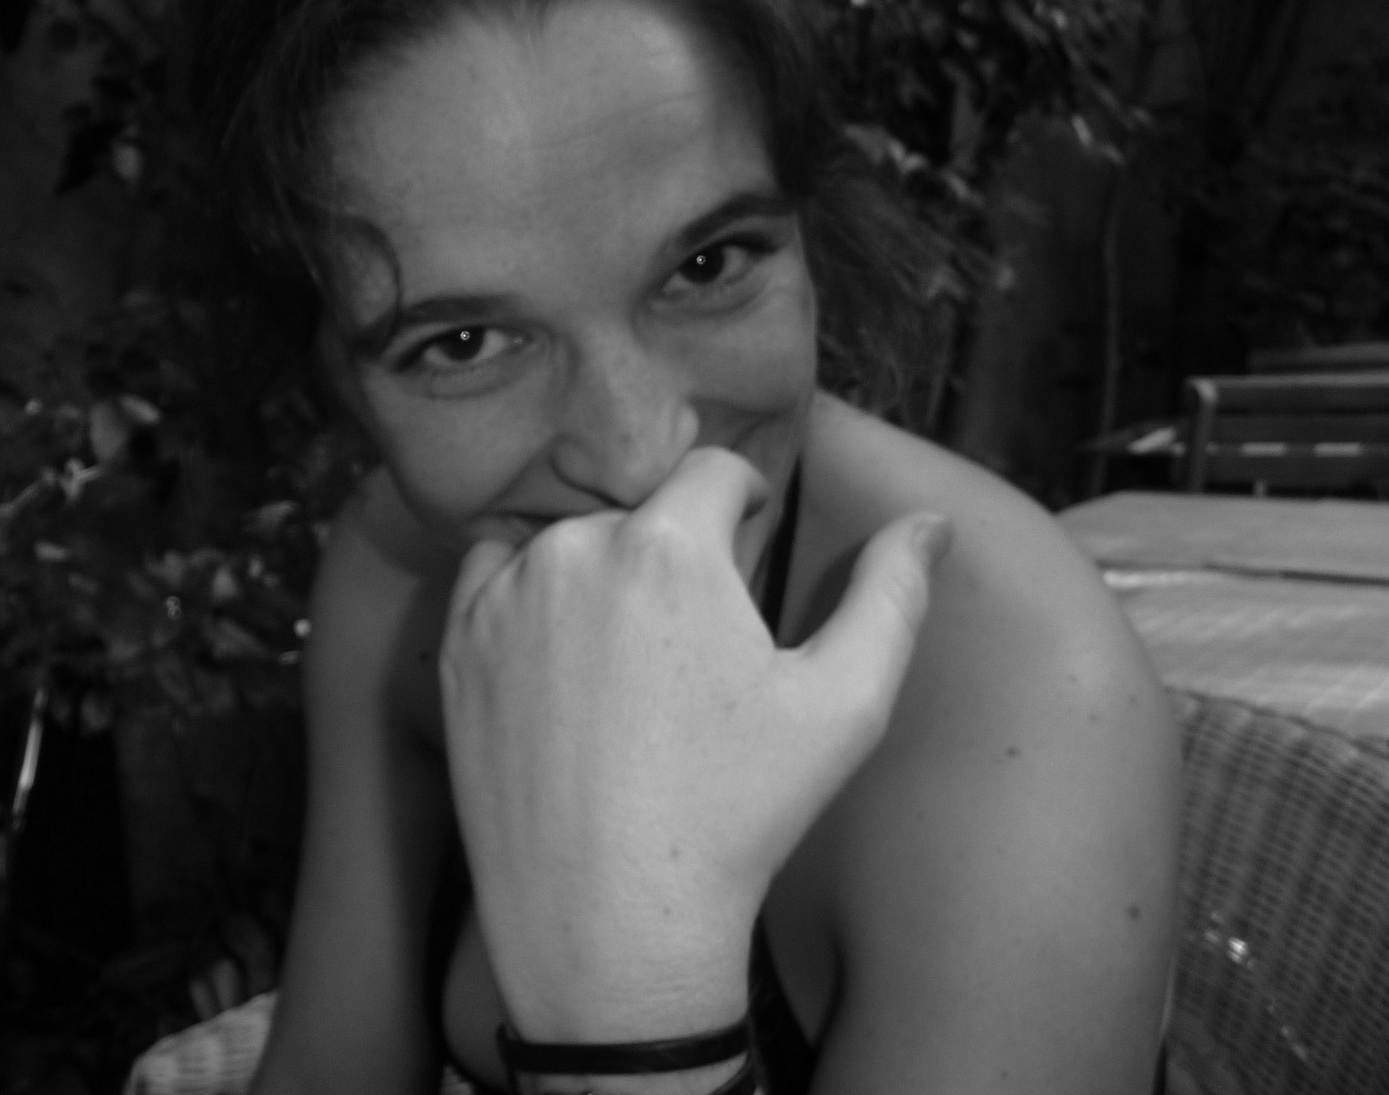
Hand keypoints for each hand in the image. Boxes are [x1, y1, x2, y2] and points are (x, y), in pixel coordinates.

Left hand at [440, 447, 947, 1041]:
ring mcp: (502, 596)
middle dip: (674, 548)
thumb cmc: (736, 813)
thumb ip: (893, 594)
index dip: (744, 501)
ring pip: (570, 542)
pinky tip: (565, 668)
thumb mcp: (845, 705)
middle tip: (694, 635)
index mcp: (668, 545)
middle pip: (641, 509)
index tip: (749, 545)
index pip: (712, 468)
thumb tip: (931, 519)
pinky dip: (531, 599)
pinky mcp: (457, 646)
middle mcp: (574, 549)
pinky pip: (496, 578)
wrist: (610, 921)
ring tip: (632, 658)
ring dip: (603, 570)